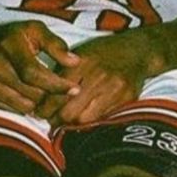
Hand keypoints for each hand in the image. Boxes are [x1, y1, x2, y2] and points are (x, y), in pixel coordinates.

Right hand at [0, 19, 79, 115]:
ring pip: (22, 106)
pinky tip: (32, 98)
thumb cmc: (13, 36)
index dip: (56, 84)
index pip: (34, 73)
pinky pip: (11, 111)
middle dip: (52, 96)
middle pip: (30, 92)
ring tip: (48, 96)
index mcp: (9, 45)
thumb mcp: (34, 30)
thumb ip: (55, 44)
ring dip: (39, 104)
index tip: (74, 89)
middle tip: (65, 95)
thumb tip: (75, 62)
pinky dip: (25, 108)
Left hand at [37, 29, 161, 126]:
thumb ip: (61, 75)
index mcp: (82, 63)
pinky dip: (91, 122)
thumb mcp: (79, 55)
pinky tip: (85, 118)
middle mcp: (99, 76)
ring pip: (85, 120)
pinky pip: (103, 119)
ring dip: (73, 125)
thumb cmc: (102, 53)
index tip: (40, 113)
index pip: (57, 94)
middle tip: (51, 121)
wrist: (137, 51)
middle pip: (69, 112)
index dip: (45, 108)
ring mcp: (115, 88)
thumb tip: (41, 99)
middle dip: (56, 120)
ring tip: (66, 122)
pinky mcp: (127, 98)